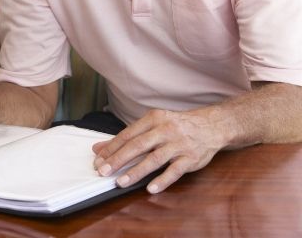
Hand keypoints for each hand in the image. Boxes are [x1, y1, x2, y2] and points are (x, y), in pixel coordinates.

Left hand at [92, 108, 226, 193]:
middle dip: (118, 159)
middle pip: (138, 146)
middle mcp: (165, 130)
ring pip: (154, 159)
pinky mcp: (191, 159)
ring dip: (136, 171)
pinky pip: (175, 171)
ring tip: (121, 182)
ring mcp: (179, 144)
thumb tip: (99, 148)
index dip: (111, 148)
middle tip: (103, 171)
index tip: (98, 159)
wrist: (211, 126)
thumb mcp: (152, 125)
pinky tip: (150, 188)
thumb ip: (127, 137)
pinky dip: (162, 180)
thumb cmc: (176, 126)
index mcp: (153, 119)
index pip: (128, 135)